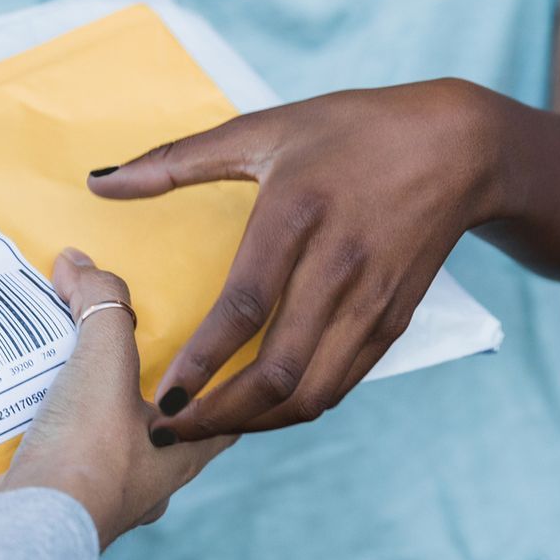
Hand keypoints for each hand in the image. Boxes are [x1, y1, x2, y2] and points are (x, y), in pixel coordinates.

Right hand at [0, 249, 237, 547]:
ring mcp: (107, 498)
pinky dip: (57, 430)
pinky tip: (33, 404)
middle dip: (153, 388)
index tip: (225, 342)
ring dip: (99, 410)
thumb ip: (102, 307)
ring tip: (73, 367)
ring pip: (115, 444)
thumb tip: (79, 262)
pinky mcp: (62, 504)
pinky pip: (68, 457)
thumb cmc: (86, 453)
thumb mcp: (103, 364)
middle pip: (168, 425)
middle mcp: (153, 482)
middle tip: (134, 345)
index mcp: (185, 453)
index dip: (231, 376)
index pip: (231, 411)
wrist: (24, 531)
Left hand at [88, 79, 506, 439]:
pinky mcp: (394, 321)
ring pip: (314, 390)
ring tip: (208, 430)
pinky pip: (343, 383)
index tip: (164, 395)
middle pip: (280, 368)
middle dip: (221, 413)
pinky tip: (258, 412)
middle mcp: (339, 266)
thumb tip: (100, 182)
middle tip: (172, 430)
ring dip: (258, 422)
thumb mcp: (263, 129)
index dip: (203, 360)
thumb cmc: (350, 130)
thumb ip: (176, 160)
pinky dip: (297, 408)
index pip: (245, 307)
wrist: (459, 146)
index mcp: (297, 215)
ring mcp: (373, 300)